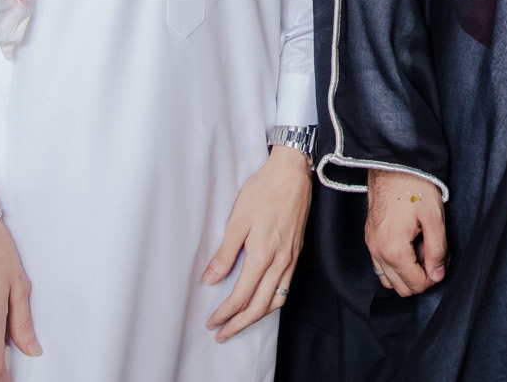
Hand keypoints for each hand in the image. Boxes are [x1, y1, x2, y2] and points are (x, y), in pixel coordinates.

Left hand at [202, 146, 312, 340]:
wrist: (293, 174)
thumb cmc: (264, 191)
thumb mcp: (237, 220)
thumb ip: (224, 253)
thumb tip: (210, 280)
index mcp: (263, 255)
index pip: (241, 296)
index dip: (225, 313)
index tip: (212, 322)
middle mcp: (280, 262)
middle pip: (260, 307)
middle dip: (239, 324)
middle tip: (221, 334)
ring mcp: (291, 259)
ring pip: (276, 300)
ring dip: (257, 317)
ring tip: (240, 323)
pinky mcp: (296, 253)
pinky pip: (285, 287)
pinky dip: (272, 302)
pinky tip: (262, 301)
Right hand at [364, 169, 446, 296]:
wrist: (392, 165)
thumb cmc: (415, 187)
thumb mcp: (434, 218)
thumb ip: (438, 250)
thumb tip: (437, 275)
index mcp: (394, 250)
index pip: (416, 284)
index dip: (434, 276)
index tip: (441, 256)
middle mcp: (378, 253)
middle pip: (402, 288)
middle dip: (421, 275)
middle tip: (431, 249)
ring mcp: (371, 246)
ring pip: (389, 281)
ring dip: (407, 271)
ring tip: (419, 246)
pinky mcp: (370, 239)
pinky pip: (381, 267)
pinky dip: (396, 264)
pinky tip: (408, 243)